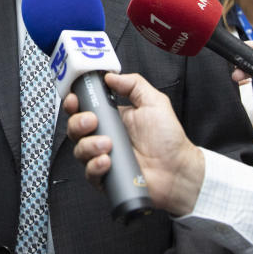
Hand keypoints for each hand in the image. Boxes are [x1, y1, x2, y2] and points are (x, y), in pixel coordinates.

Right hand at [65, 73, 203, 216]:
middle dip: (78, 122)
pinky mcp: (105, 177)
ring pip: (79, 150)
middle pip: (75, 128)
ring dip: (89, 145)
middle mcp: (104, 136)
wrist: (178, 170)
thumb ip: (134, 84)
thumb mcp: (154, 102)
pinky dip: (94, 166)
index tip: (75, 99)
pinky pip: (89, 172)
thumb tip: (111, 76)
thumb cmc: (169, 139)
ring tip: (108, 144)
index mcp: (113, 117)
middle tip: (92, 121)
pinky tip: (107, 161)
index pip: (84, 107)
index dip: (74, 102)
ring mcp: (103, 157)